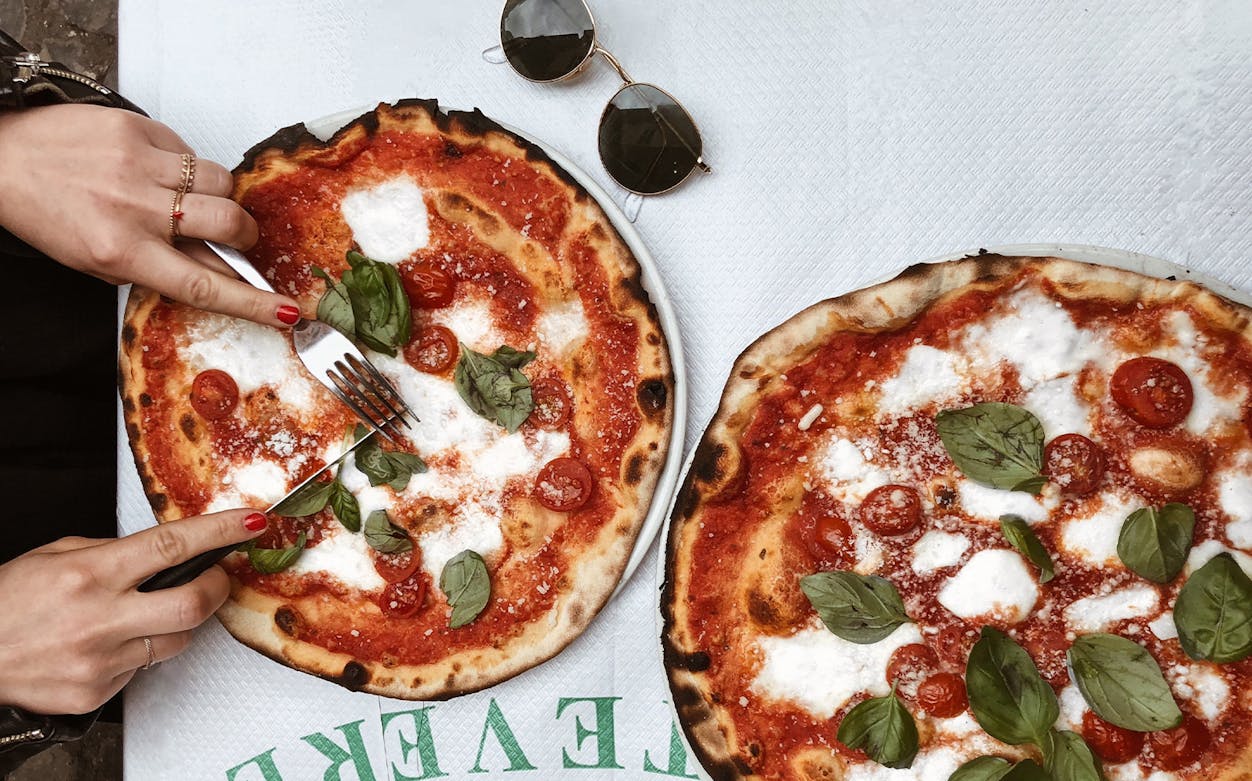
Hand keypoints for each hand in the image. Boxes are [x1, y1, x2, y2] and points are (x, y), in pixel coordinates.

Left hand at [0, 104, 300, 326]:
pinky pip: (190, 152)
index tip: (287, 310)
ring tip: (191, 199)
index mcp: (122, 252)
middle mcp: (133, 208)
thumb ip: (162, 267)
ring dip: (219, 196)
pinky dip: (187, 166)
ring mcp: (137, 164)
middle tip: (239, 236)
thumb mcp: (101, 262)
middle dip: (245, 233)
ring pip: (220, 183)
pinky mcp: (136, 129)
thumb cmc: (49, 215)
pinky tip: (158, 170)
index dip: (254, 301)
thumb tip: (222, 273)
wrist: (3, 159)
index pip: (204, 285)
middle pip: (228, 223)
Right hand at [0, 509, 268, 714]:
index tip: (251, 522)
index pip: (172, 546)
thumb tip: (166, 550)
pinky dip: (138, 651)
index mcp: (89, 574)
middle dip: (217, 587)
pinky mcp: (95, 693)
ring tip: (144, 612)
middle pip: (192, 605)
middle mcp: (98, 618)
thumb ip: (114, 552)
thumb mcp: (56, 556)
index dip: (220, 533)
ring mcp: (99, 661)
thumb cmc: (7, 602)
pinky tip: (108, 643)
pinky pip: (143, 667)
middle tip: (215, 577)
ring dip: (177, 623)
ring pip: (176, 641)